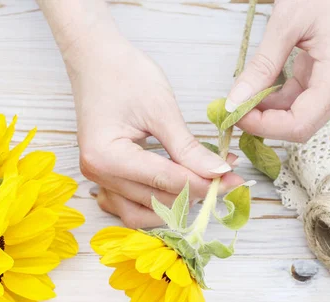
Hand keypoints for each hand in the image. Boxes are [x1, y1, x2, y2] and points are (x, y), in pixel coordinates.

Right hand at [68, 34, 242, 227]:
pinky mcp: (103, 178)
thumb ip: (188, 148)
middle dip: (193, 192)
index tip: (233, 180)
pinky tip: (174, 191)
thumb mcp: (161, 109)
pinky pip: (128, 207)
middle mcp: (97, 174)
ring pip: (141, 213)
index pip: (164, 181)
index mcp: (107, 156)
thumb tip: (219, 172)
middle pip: (155, 201)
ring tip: (201, 183)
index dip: (203, 183)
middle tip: (225, 177)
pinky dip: (153, 205)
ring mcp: (97, 179)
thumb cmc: (124, 74)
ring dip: (173, 205)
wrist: (96, 60)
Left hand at [226, 0, 329, 142]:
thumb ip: (262, 65)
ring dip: (267, 113)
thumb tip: (235, 101)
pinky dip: (275, 99)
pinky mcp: (326, 77)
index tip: (237, 116)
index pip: (300, 124)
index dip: (266, 127)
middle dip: (265, 124)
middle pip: (300, 125)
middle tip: (234, 111)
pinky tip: (255, 90)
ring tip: (240, 100)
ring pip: (297, 114)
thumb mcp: (287, 24)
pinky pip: (298, 98)